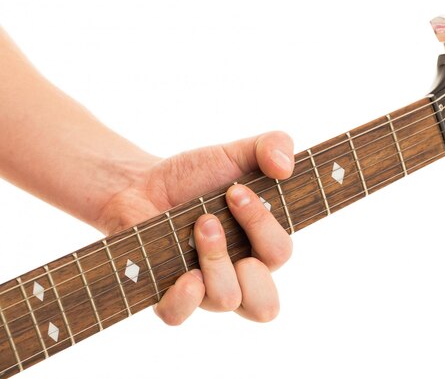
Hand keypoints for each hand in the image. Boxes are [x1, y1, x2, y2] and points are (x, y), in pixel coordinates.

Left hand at [96, 131, 294, 323]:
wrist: (141, 184)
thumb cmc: (196, 176)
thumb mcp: (237, 152)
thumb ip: (272, 145)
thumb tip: (286, 166)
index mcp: (260, 247)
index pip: (280, 253)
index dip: (263, 224)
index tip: (236, 190)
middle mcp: (237, 276)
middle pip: (265, 305)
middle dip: (251, 265)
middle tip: (220, 223)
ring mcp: (203, 290)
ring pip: (225, 300)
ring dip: (214, 258)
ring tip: (197, 225)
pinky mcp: (165, 294)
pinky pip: (177, 316)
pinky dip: (183, 298)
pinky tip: (183, 271)